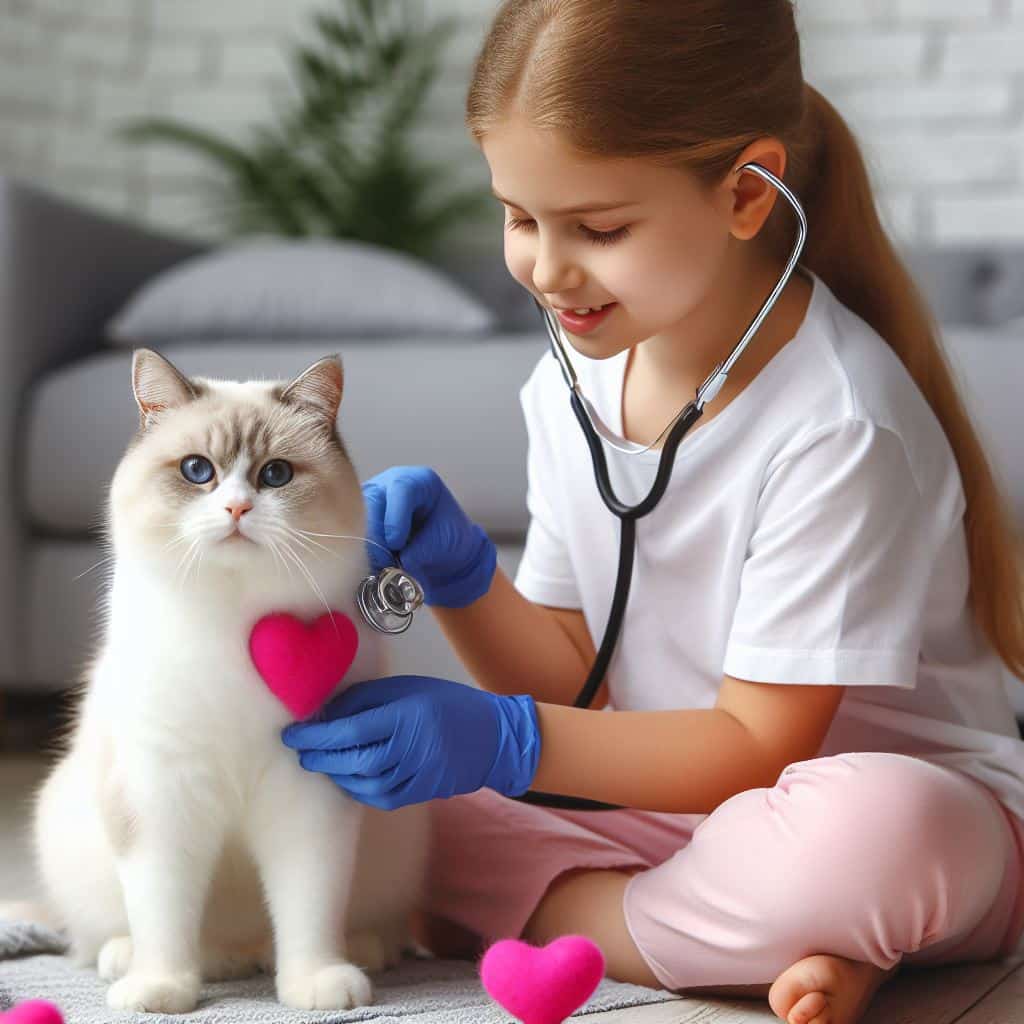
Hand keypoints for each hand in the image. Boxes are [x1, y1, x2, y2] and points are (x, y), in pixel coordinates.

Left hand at [280, 675, 539, 809]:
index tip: (292, 733)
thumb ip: (366, 699)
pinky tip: (345, 777)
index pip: (350, 730)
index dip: (316, 734)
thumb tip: (327, 713)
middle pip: (353, 760)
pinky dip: (357, 789)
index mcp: (406, 716)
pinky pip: (380, 797)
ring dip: (335, 773)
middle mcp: (410, 748)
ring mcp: (417, 775)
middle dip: (320, 757)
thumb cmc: (446, 703)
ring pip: (364, 782)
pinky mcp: (420, 793)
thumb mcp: (407, 688)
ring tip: (319, 761)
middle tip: (300, 750)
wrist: (493, 737)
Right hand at [362, 466, 496, 607]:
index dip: (395, 518)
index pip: (401, 488)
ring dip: (369, 547)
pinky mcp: (359, 520)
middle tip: (387, 562)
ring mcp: (372, 500)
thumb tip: (396, 561)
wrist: (444, 556)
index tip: (396, 544)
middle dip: (378, 536)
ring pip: (357, 518)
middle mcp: (390, 484)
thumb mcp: (443, 543)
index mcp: (419, 481)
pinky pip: (352, 533)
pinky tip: (377, 566)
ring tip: (385, 567)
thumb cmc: (449, 541)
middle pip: (373, 501)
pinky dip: (364, 553)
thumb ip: (419, 549)